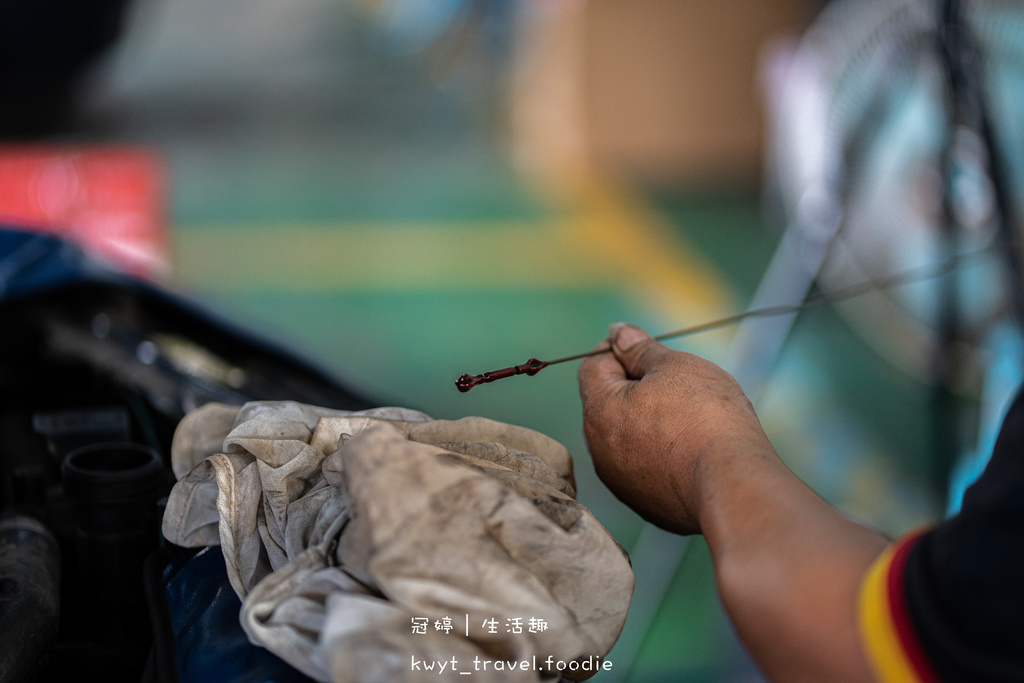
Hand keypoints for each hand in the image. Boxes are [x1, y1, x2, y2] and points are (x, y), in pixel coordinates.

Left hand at [577, 322, 773, 534]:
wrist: (732, 483)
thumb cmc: (704, 417)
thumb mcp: (674, 366)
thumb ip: (640, 348)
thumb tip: (617, 332)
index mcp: (599, 409)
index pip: (593, 365)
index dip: (619, 350)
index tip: (649, 349)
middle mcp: (599, 449)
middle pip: (609, 402)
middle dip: (638, 386)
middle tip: (680, 384)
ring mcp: (620, 480)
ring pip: (627, 437)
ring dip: (650, 421)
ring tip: (691, 418)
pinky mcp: (645, 503)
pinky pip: (646, 466)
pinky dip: (663, 452)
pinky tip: (693, 449)